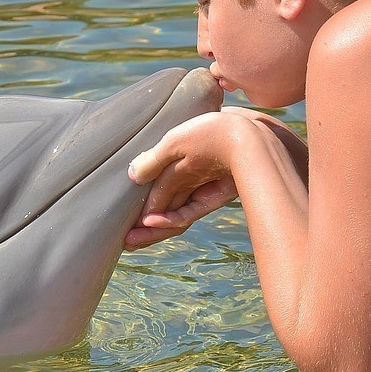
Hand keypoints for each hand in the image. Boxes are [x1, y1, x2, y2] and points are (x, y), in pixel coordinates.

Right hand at [123, 112, 243, 249]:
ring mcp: (200, 191)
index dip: (140, 202)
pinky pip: (185, 216)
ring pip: (172, 217)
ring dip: (151, 230)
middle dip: (143, 224)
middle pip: (163, 207)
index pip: (156, 187)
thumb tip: (133, 174)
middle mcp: (190, 179)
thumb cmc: (213, 130)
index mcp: (180, 162)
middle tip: (123, 239)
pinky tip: (149, 222)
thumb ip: (154, 160)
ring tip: (129, 241)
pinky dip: (167, 220)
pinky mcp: (211, 201)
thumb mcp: (176, 141)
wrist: (249, 135)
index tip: (121, 216)